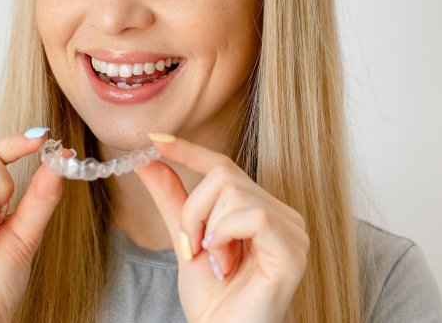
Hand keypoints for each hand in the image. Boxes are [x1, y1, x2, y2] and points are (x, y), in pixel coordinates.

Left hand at [135, 134, 308, 322]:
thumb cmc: (213, 301)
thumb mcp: (185, 239)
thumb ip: (172, 200)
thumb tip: (147, 161)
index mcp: (258, 210)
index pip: (223, 165)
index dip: (189, 150)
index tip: (155, 140)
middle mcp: (281, 215)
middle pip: (224, 174)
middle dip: (194, 209)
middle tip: (193, 246)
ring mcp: (292, 231)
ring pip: (234, 192)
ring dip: (208, 228)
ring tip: (214, 261)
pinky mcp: (293, 250)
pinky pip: (254, 216)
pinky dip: (225, 235)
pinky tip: (224, 263)